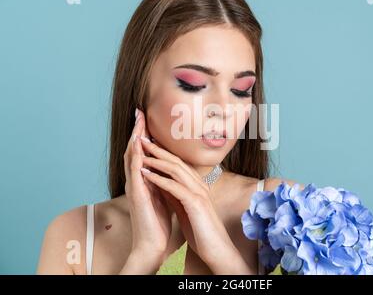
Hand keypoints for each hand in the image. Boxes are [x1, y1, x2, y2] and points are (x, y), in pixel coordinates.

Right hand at [120, 108, 171, 273]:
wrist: (152, 243)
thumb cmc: (157, 222)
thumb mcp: (161, 195)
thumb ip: (160, 180)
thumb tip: (166, 169)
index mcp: (143, 180)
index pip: (142, 153)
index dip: (144, 135)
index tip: (148, 119)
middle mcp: (136, 181)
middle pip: (134, 150)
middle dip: (137, 130)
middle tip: (139, 111)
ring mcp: (135, 186)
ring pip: (131, 157)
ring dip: (135, 138)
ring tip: (138, 121)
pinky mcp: (137, 194)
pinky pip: (135, 171)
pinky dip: (136, 156)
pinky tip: (138, 144)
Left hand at [139, 140, 252, 273]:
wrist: (217, 250)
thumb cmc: (202, 232)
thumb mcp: (185, 209)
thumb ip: (174, 195)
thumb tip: (160, 183)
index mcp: (197, 186)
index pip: (178, 164)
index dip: (162, 153)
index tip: (147, 145)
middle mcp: (200, 185)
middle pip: (177, 161)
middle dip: (158, 149)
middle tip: (142, 138)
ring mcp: (199, 193)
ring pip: (176, 170)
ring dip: (157, 160)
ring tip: (141, 153)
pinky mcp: (196, 204)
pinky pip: (175, 187)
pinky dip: (160, 179)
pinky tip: (147, 174)